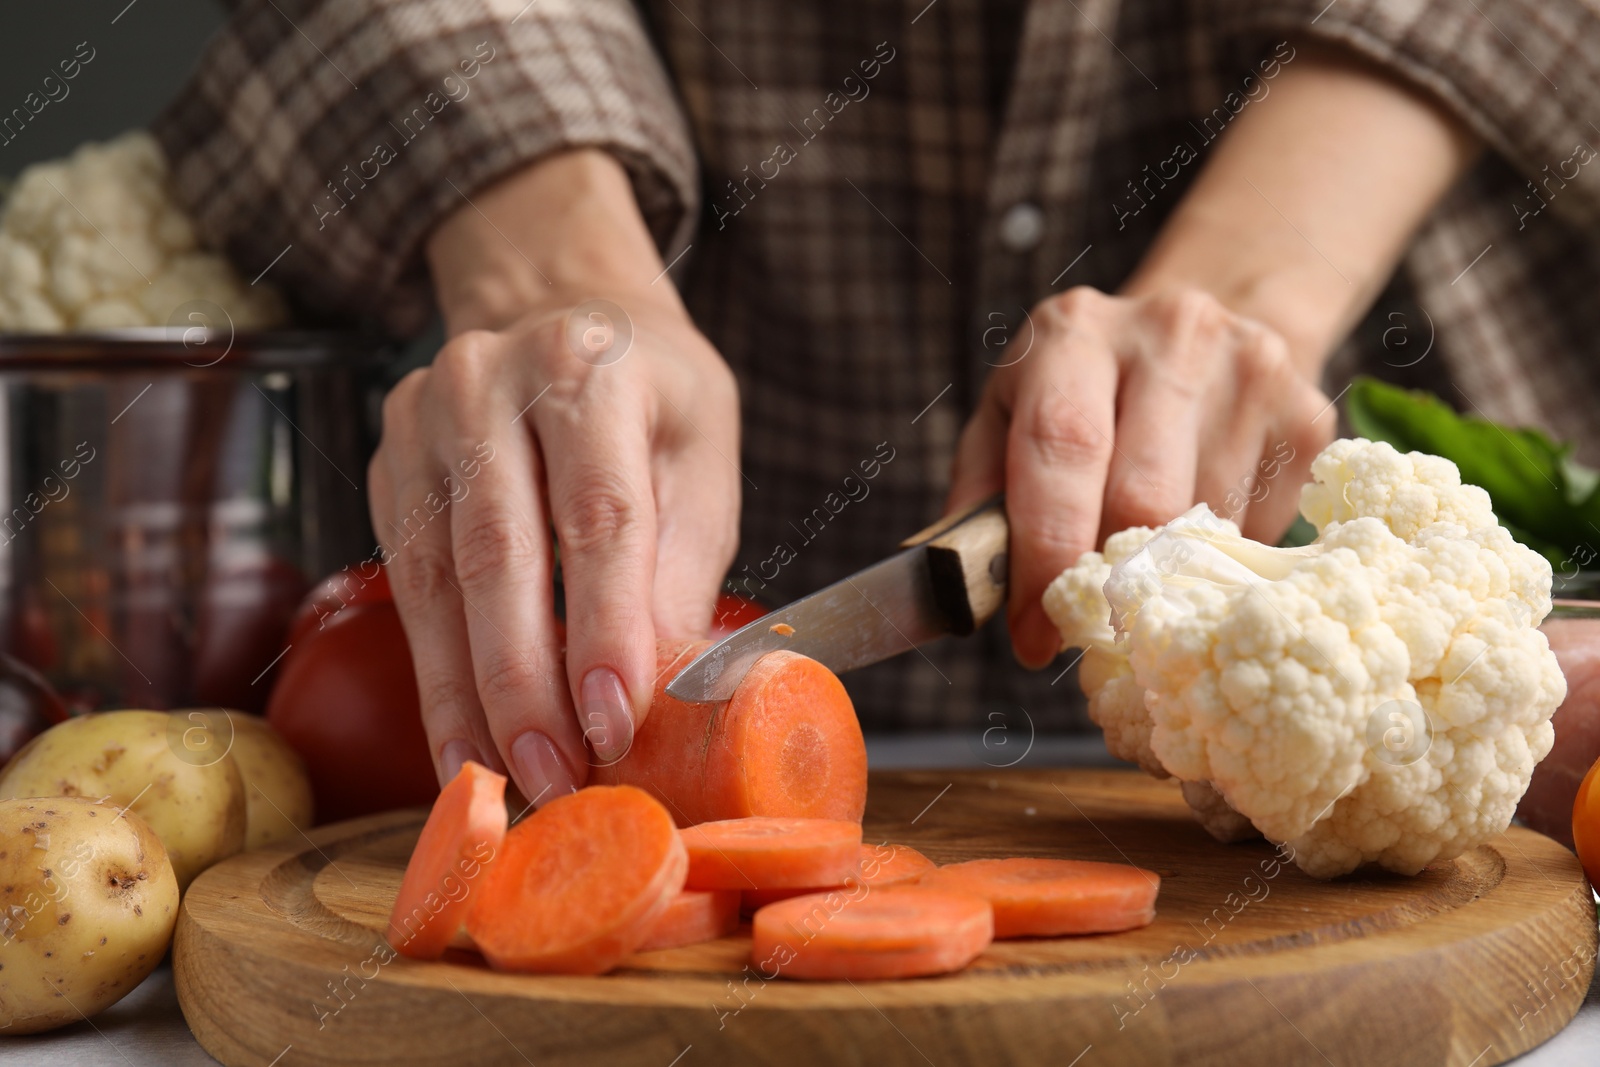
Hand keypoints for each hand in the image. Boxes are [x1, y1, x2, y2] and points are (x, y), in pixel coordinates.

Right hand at [368, 152, 740, 804]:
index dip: (604, 627)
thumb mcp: (700, 460)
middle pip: (500, 552)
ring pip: (437, 578)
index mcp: (591, 366)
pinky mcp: (387, 462)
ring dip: (470, 695)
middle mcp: (491, 378)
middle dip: (526, 683)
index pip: (597, 513)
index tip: (616, 722)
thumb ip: (679, 567)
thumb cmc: (650, 397)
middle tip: (556, 774)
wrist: (563, 311)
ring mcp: (423, 416)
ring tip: (505, 778)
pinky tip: (461, 737)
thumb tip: (659, 693)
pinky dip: (436, 671)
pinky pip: (407, 581)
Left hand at [947, 42, 1479, 669]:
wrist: (1194, 335)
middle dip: (1106, 580)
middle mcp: (1169, 332)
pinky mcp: (1307, 417)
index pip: (1063, 445)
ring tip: (1135, 571)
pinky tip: (1193, 535)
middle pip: (1144, 493)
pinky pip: (1258, 529)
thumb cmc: (1079, 397)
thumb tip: (968, 593)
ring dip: (1164, 575)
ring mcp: (1251, 367)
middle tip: (1084, 625)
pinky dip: (1218, 558)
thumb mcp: (1008, 420)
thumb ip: (981, 501)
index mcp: (1074, 331)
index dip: (1047, 549)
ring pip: (1206, 523)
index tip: (1033, 631)